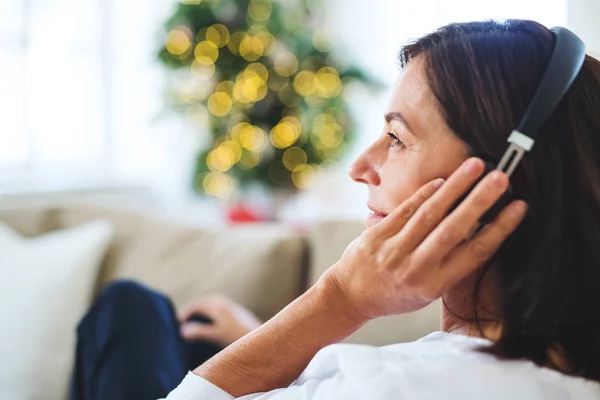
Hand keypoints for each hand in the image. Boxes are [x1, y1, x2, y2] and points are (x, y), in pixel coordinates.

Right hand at [179, 295, 261, 346]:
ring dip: (202, 310)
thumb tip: (182, 330)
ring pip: (212, 304)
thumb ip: (200, 331)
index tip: (178, 323)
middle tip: (184, 321)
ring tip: (195, 322)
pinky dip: (211, 312)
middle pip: (204, 303)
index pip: (197, 305)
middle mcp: (224, 303)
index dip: (186, 313)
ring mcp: (232, 307)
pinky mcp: (237, 312)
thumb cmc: (239, 336)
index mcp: (218, 305)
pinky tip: (212, 323)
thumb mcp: (217, 334)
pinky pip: (219, 307)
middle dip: (193, 310)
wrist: (262, 336)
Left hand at [325, 157, 527, 319]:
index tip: (519, 206)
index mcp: (435, 285)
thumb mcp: (427, 291)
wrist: (350, 296)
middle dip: (480, 201)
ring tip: (475, 166)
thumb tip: (478, 231)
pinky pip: (405, 209)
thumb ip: (449, 265)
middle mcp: (416, 268)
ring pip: (429, 214)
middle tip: (501, 177)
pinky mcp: (377, 235)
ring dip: (455, 187)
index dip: (500, 228)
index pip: (475, 253)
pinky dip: (425, 193)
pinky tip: (442, 179)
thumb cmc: (395, 294)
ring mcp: (394, 250)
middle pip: (454, 229)